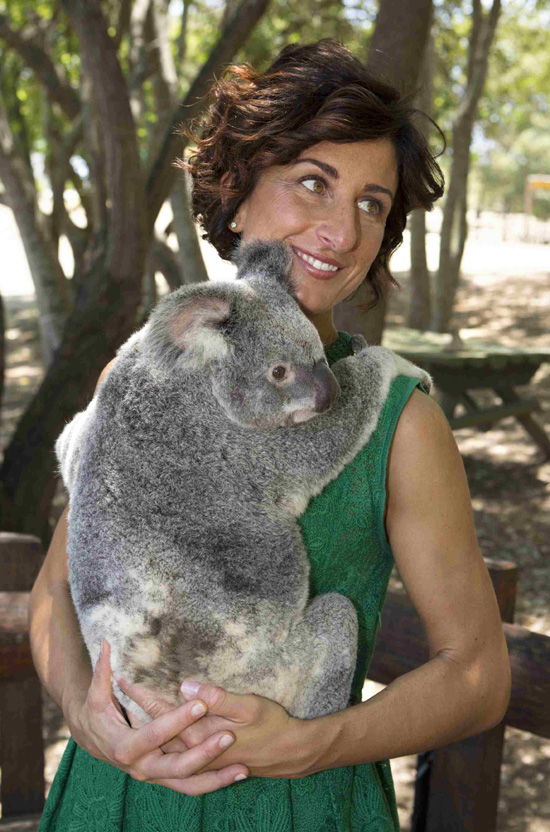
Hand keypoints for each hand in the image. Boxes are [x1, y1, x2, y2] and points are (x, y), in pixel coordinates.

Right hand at [66, 640, 248, 793]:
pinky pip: (191, 786)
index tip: (200, 703)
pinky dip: (213, 783)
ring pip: (188, 784)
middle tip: (229, 735)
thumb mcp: (95, 695)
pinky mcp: (165, 778)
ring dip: (215, 778)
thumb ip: (102, 671)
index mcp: (126, 747)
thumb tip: (106, 643)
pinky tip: (239, 774)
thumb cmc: (96, 715)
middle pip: (176, 767)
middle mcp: (142, 767)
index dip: (177, 720)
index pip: (155, 734)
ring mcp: (154, 776)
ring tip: (242, 767)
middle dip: (203, 753)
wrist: (93, 743)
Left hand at [116, 676, 313, 778]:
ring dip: (146, 723)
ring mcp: (199, 758)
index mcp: (199, 737)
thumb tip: (186, 686)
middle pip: (156, 729)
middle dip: (136, 709)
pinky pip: (173, 747)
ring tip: (126, 704)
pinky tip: (155, 723)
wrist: (291, 753)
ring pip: (162, 740)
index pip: (161, 713)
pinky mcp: (206, 758)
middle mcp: (194, 751)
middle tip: (118, 686)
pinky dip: (161, 734)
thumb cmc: (272, 726)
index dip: (141, 695)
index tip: (122, 677)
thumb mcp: (249, 707)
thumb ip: (218, 699)